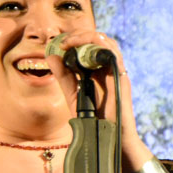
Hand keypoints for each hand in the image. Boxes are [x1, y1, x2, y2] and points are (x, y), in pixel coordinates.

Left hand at [45, 31, 140, 148]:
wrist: (108, 137)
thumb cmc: (93, 119)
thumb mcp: (73, 94)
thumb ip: (63, 76)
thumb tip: (51, 56)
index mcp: (98, 70)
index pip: (89, 45)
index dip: (75, 39)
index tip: (58, 44)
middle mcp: (108, 68)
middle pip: (98, 39)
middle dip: (79, 35)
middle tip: (63, 41)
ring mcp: (116, 71)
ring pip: (106, 42)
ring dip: (87, 37)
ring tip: (70, 42)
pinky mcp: (121, 77)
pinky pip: (113, 54)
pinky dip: (99, 45)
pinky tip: (84, 46)